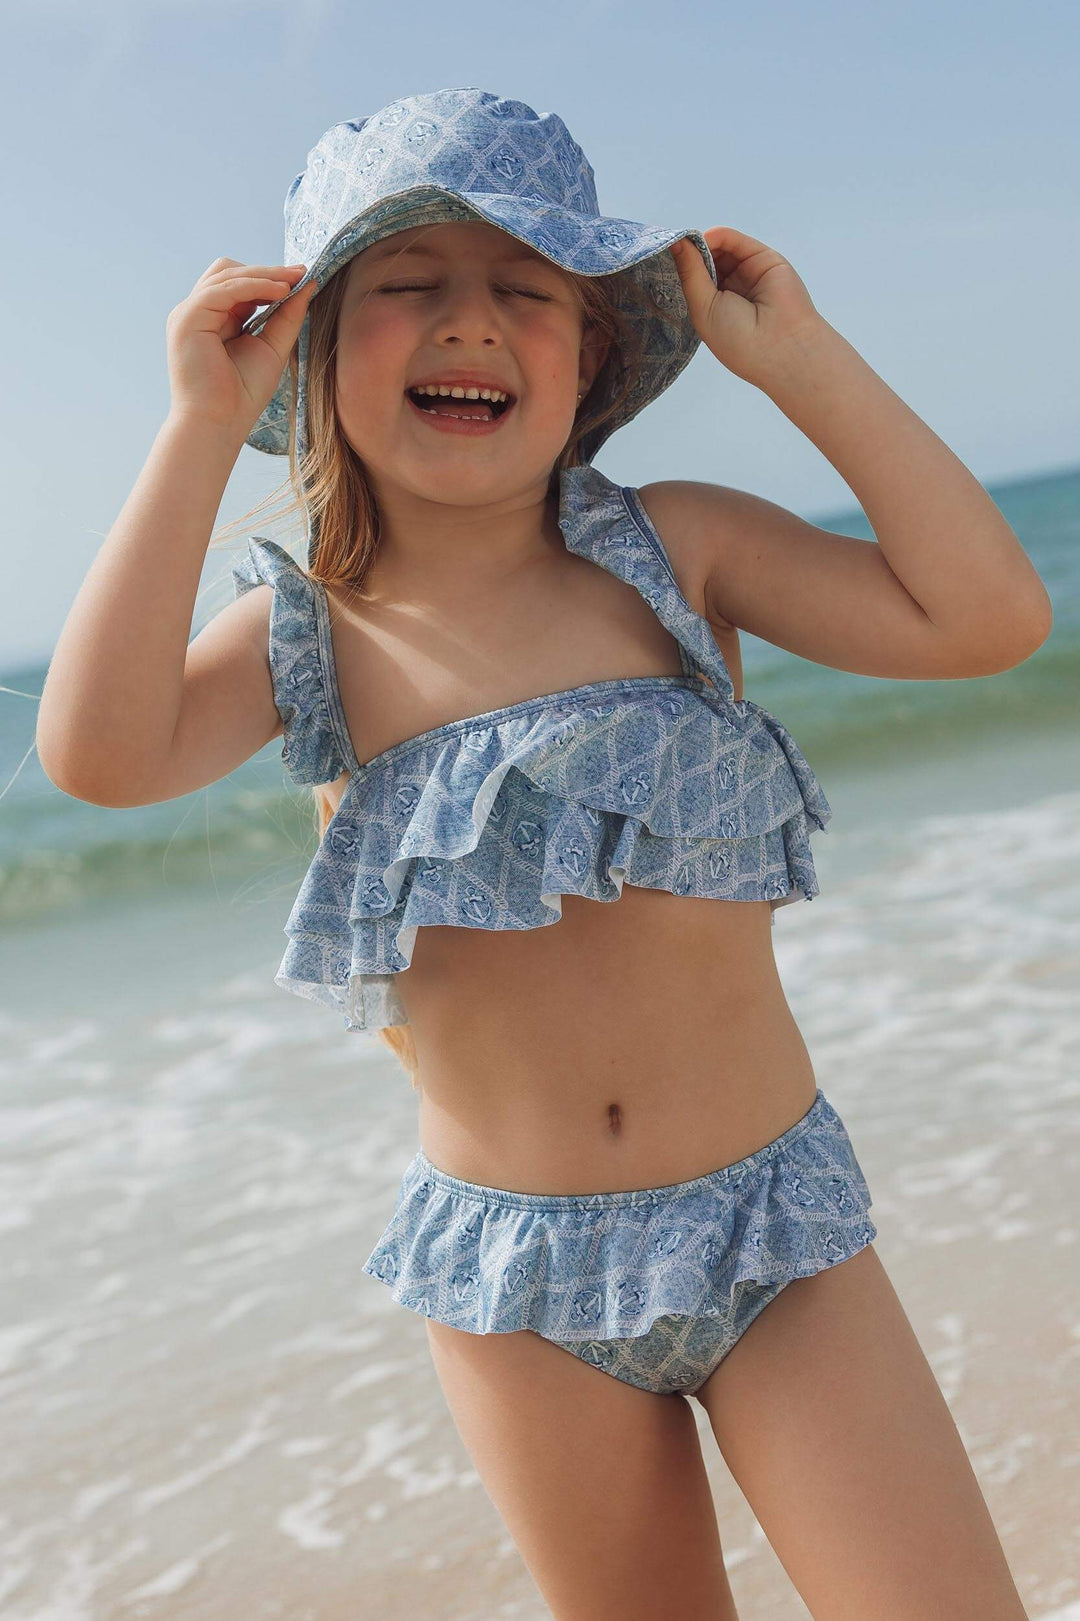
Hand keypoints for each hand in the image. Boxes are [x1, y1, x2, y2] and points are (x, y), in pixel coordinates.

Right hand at [165, 258, 317, 440]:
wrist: (219, 424)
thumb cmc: (242, 395)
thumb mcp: (272, 348)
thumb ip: (286, 316)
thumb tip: (307, 284)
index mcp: (215, 319)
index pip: (239, 283)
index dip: (269, 277)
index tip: (302, 276)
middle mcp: (199, 313)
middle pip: (229, 271)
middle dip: (266, 270)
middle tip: (300, 273)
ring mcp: (189, 314)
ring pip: (226, 274)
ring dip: (263, 275)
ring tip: (293, 282)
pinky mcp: (187, 319)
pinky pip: (222, 290)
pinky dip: (253, 286)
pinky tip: (279, 291)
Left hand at [668, 228, 827, 386]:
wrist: (782, 344)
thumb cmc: (738, 339)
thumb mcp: (703, 307)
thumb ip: (690, 273)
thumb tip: (675, 243)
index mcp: (714, 309)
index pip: (692, 281)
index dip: (677, 269)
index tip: (655, 257)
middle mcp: (730, 291)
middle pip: (703, 262)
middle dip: (686, 253)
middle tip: (666, 244)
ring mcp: (746, 274)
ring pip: (718, 250)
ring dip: (700, 244)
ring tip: (685, 243)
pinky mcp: (762, 259)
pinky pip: (736, 242)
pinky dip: (719, 237)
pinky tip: (704, 239)